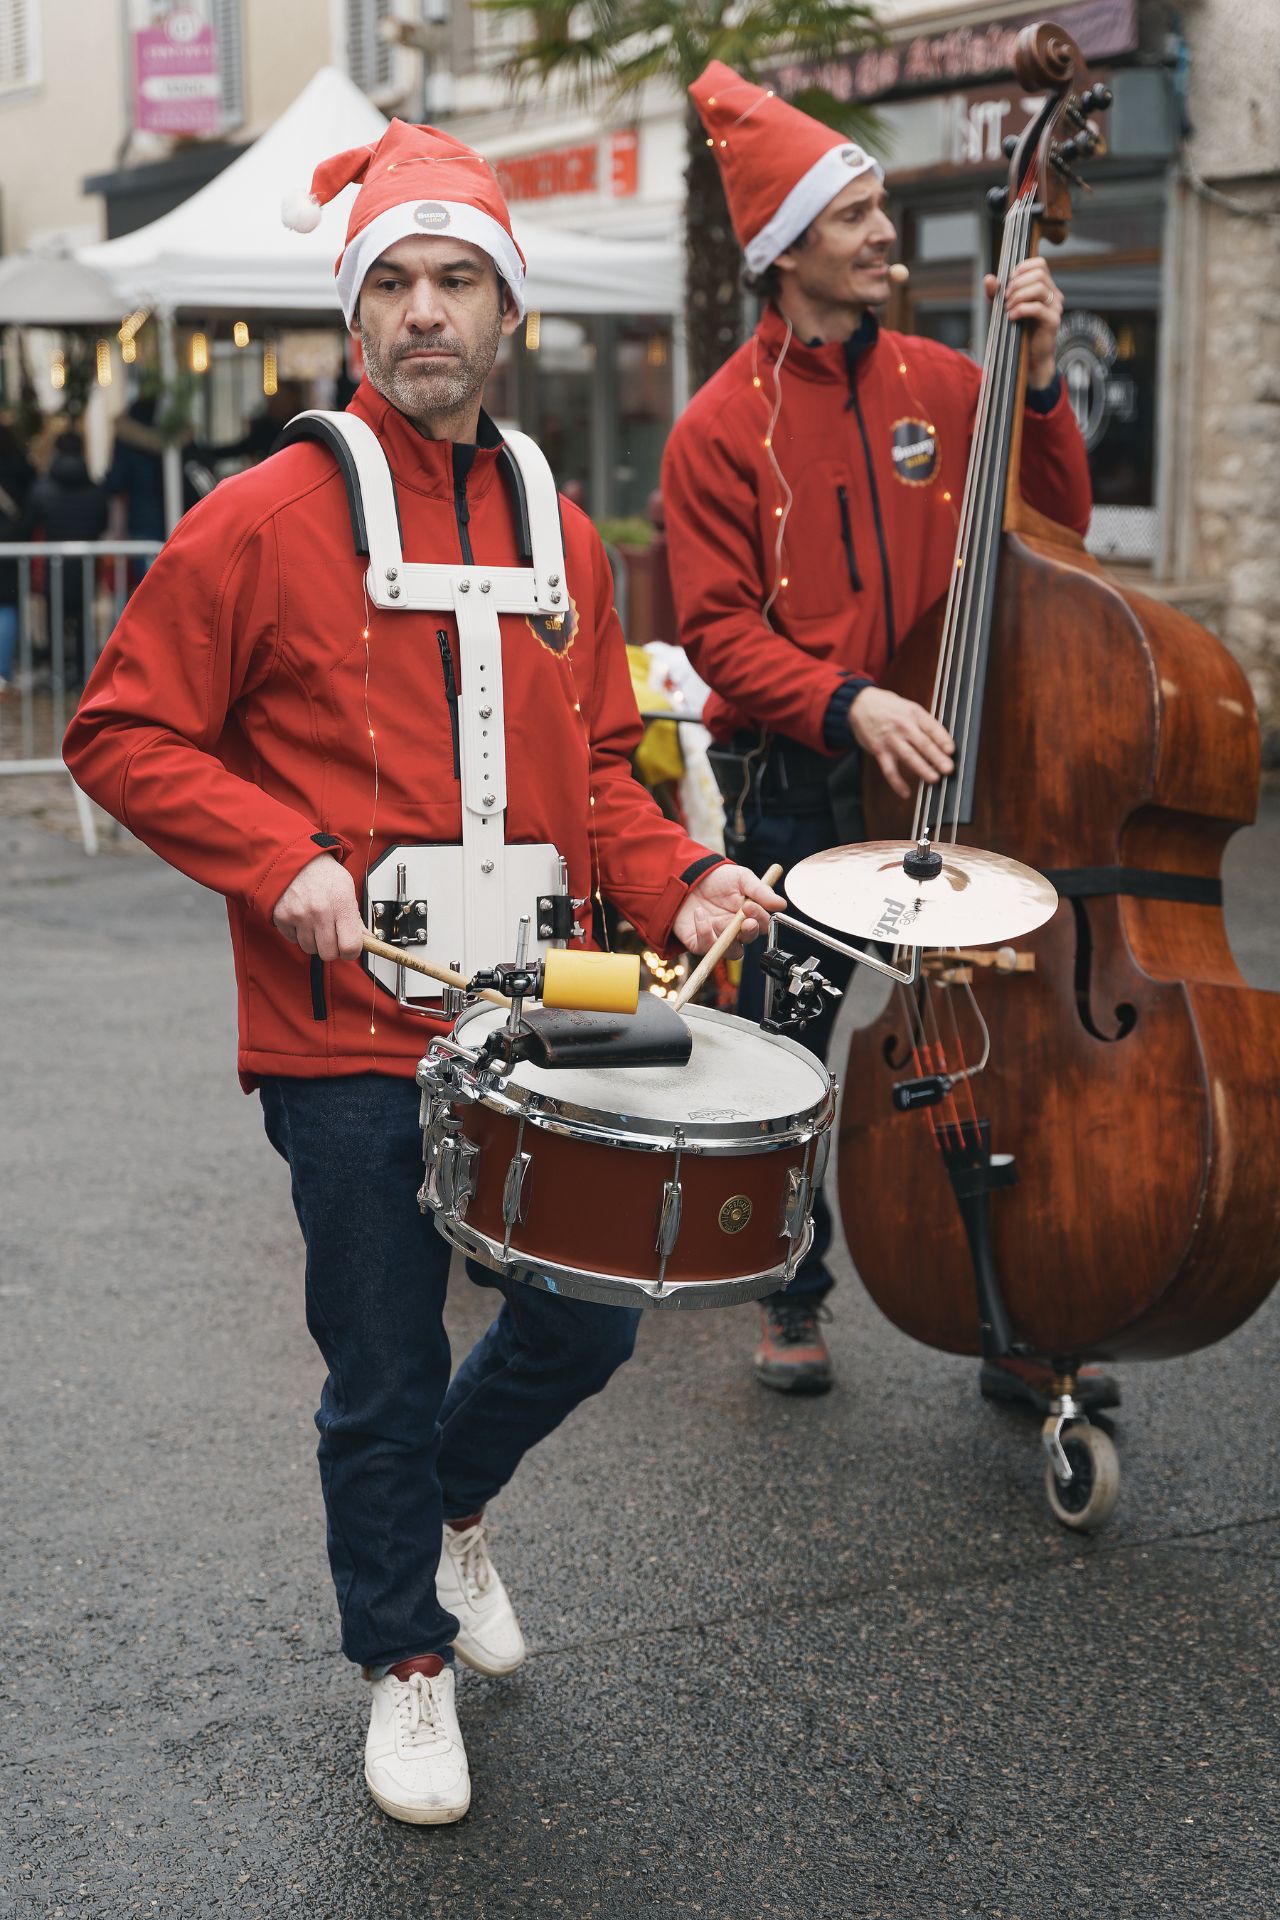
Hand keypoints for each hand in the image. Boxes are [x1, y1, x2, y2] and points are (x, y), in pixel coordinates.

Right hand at [272, 853, 365, 960]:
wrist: (296, 858)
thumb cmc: (324, 873)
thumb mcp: (347, 890)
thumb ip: (356, 918)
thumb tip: (368, 940)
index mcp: (341, 903)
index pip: (350, 947)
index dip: (351, 951)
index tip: (350, 947)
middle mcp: (320, 911)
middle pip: (329, 953)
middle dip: (332, 948)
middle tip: (332, 935)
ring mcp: (299, 916)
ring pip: (310, 949)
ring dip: (314, 941)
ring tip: (316, 923)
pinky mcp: (282, 918)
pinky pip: (293, 940)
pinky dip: (298, 933)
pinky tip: (302, 919)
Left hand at [671, 862, 786, 956]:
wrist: (688, 875)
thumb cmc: (717, 879)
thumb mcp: (742, 878)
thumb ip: (761, 891)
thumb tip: (781, 904)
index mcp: (748, 915)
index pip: (762, 925)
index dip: (759, 918)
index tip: (750, 905)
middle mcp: (735, 929)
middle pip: (748, 941)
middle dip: (748, 932)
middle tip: (744, 921)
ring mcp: (718, 937)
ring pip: (731, 952)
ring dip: (727, 937)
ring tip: (717, 919)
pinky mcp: (699, 942)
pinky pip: (705, 947)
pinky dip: (704, 931)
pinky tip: (699, 913)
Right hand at [850, 687, 953, 799]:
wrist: (858, 704)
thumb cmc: (887, 706)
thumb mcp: (908, 707)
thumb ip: (923, 723)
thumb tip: (941, 743)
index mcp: (914, 713)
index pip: (931, 727)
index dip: (943, 739)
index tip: (952, 751)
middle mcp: (903, 726)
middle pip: (923, 743)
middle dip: (937, 757)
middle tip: (948, 769)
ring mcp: (891, 739)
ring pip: (908, 757)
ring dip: (922, 769)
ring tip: (934, 779)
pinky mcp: (879, 751)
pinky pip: (889, 769)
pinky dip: (897, 783)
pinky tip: (906, 793)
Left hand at [985, 258, 1064, 390]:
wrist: (1029, 358)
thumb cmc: (1018, 331)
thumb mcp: (1003, 308)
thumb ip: (996, 293)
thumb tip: (989, 278)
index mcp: (1045, 287)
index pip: (1040, 264)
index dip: (1022, 268)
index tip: (1009, 283)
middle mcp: (1053, 294)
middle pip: (1039, 274)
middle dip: (1017, 284)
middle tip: (1005, 299)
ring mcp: (1055, 307)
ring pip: (1039, 288)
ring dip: (1018, 296)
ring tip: (1008, 309)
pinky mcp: (1052, 321)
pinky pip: (1037, 308)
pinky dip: (1020, 310)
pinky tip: (1011, 318)